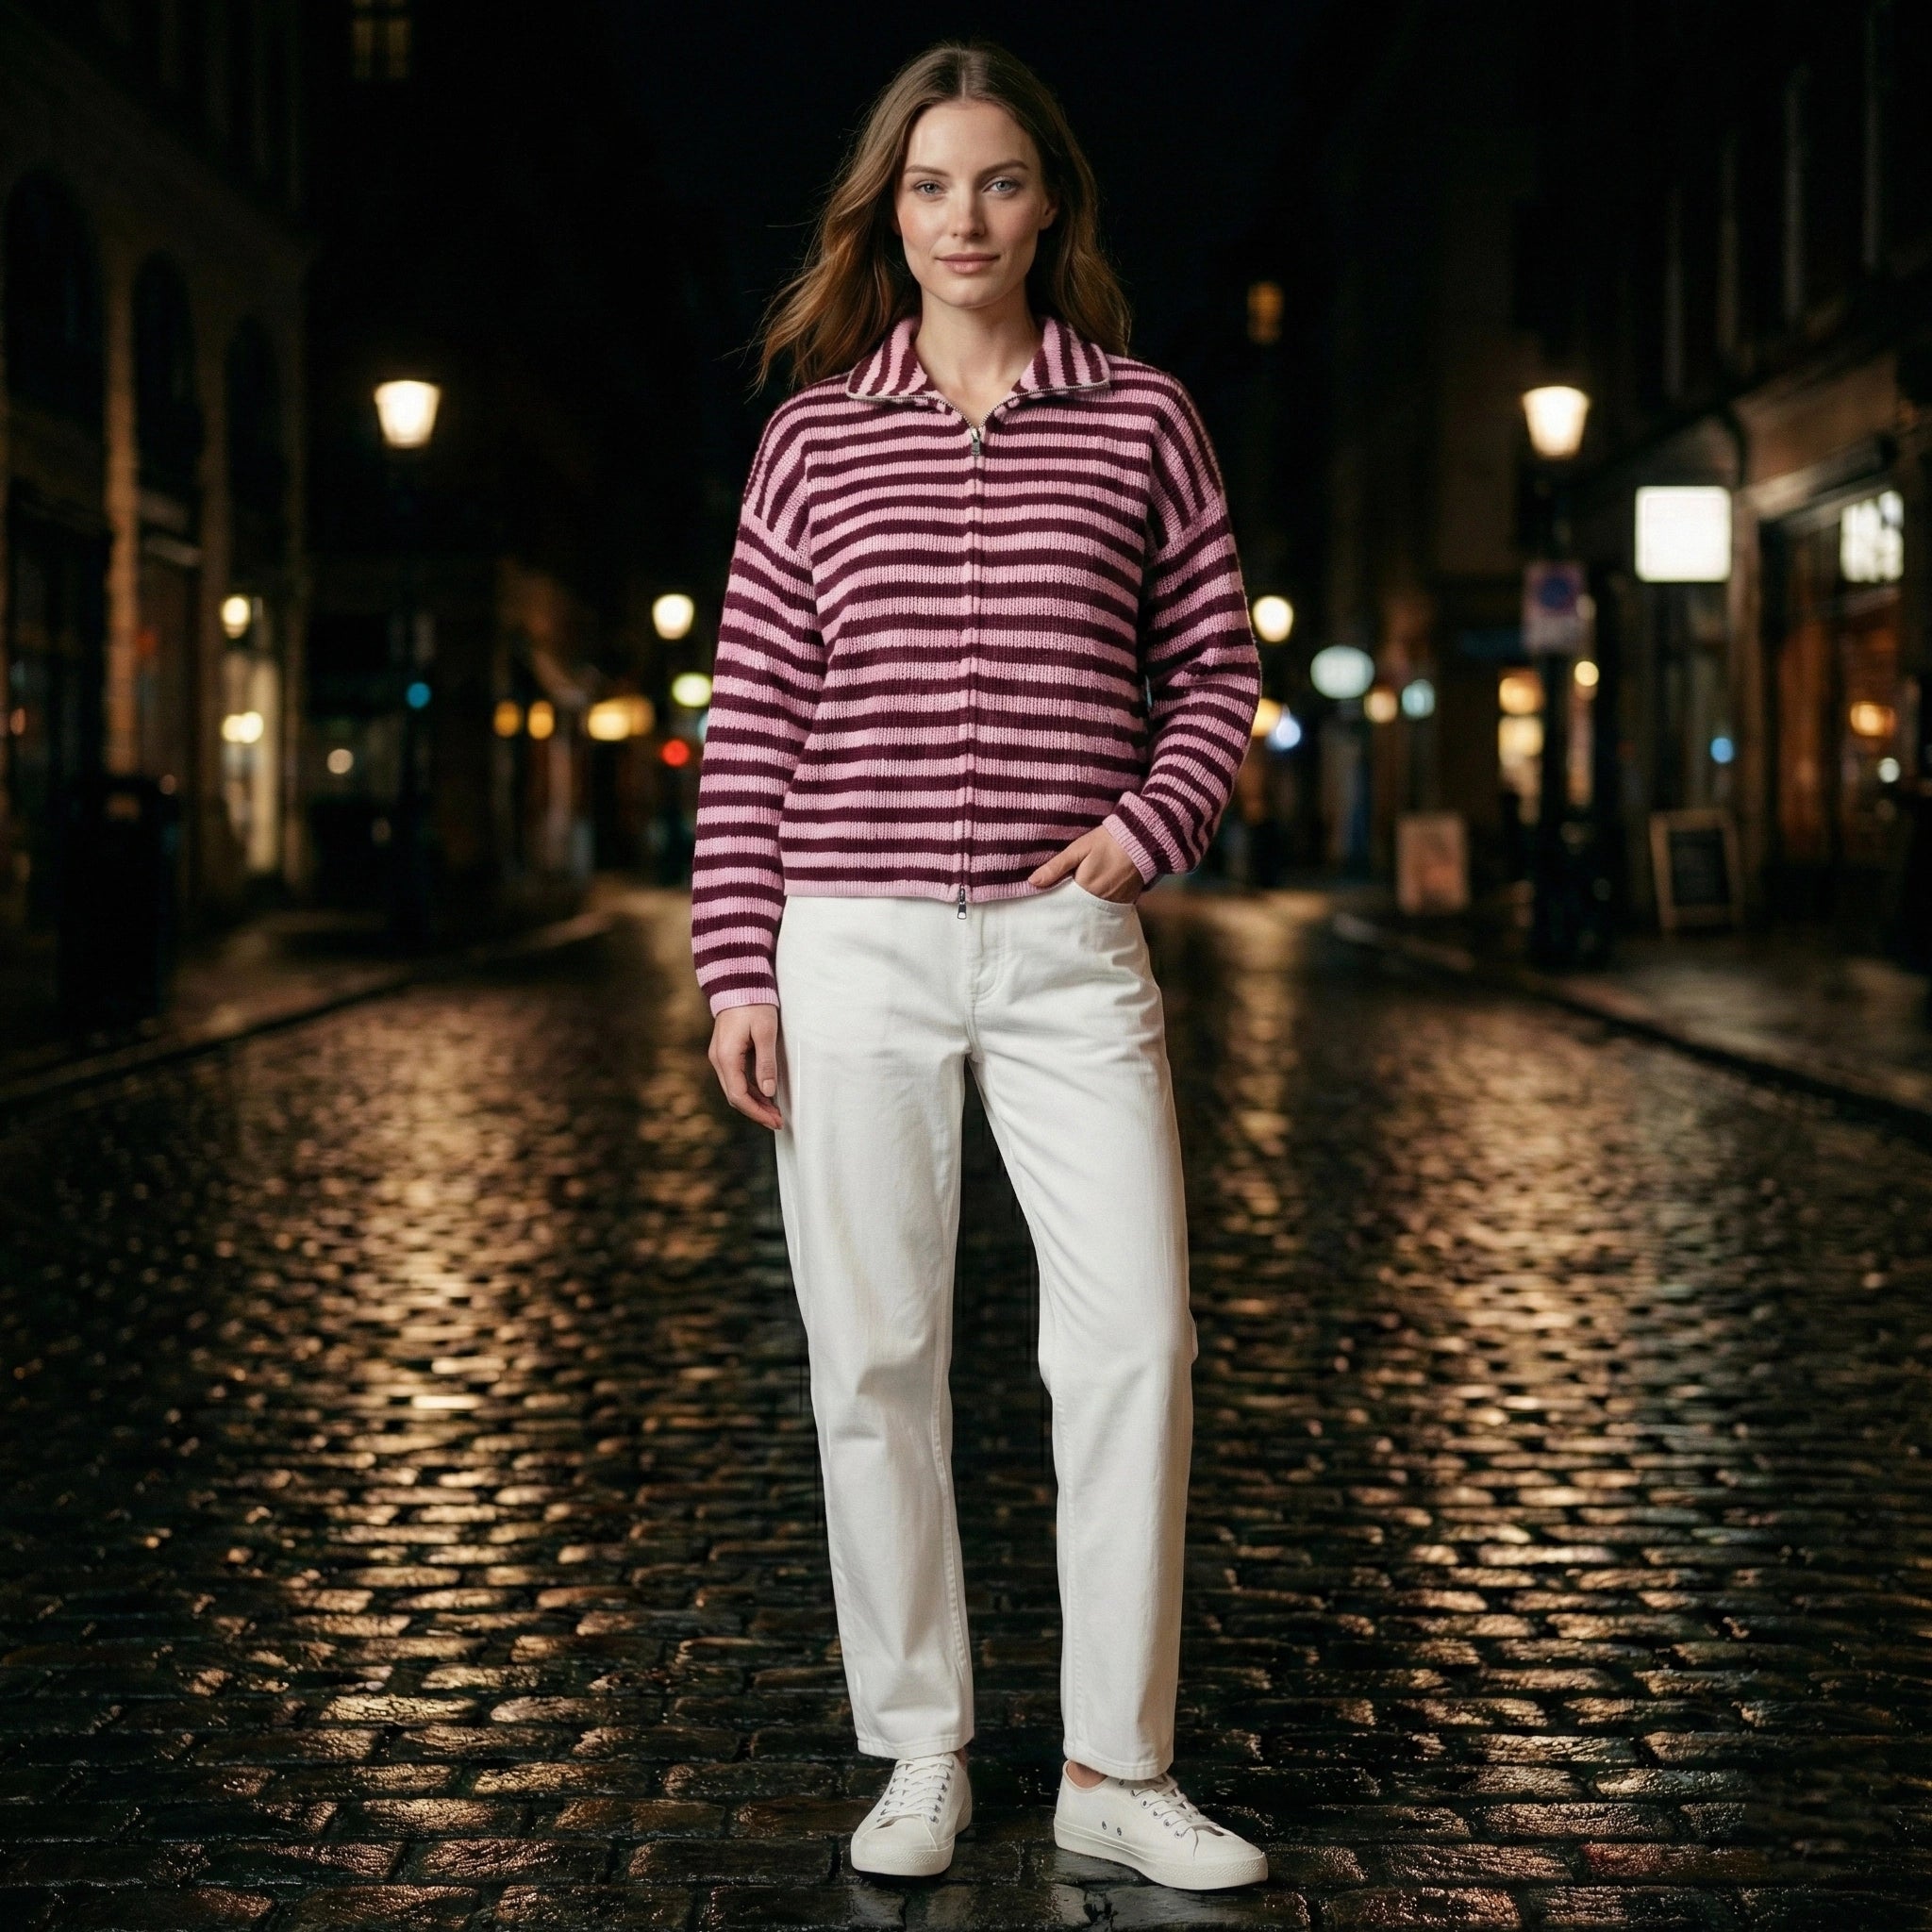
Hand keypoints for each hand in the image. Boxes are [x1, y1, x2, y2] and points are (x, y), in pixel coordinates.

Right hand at [708, 1003, 782, 1129]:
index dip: (757, 1112)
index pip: (739, 1096)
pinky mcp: (725, 1053)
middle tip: (778, 1121)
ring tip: (774, 1112)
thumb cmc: (754, 1004)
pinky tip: (765, 1095)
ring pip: (734, 1089)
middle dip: (756, 1111)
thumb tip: (768, 1092)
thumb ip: (766, 1062)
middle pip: (735, 1096)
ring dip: (754, 1102)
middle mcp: (718, 1060)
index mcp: (726, 1057)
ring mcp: (720, 1057)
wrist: (738, 982)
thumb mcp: (765, 1032)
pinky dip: (750, 1090)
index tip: (775, 1121)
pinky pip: (736, 1078)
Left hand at [1027, 825, 1144, 903]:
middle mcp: (1099, 901)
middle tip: (1059, 903)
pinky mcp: (1127, 902)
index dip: (1054, 902)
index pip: (1063, 903)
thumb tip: (1033, 882)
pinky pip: (1108, 910)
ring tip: (1075, 902)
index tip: (1044, 901)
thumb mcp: (1078, 849)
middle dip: (1068, 908)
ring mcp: (1115, 903)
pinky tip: (1094, 900)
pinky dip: (1100, 907)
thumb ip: (1056, 867)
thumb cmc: (1107, 841)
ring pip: (1092, 912)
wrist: (1141, 839)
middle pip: (1077, 911)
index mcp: (1084, 889)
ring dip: (1084, 909)